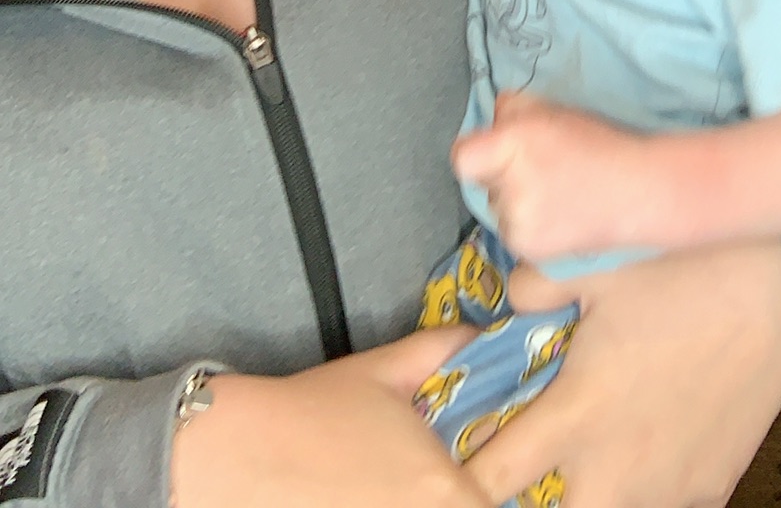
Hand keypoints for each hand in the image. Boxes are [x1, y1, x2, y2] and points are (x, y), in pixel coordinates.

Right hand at [171, 328, 490, 507]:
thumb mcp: (385, 370)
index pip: (499, 506)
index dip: (489, 491)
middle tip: (442, 478)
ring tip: (393, 485)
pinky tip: (367, 496)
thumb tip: (484, 334)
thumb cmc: (314, 410)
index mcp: (446, 490)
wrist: (238, 453)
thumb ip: (444, 349)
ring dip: (424, 502)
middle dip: (461, 496)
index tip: (478, 474)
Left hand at [453, 91, 647, 260]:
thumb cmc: (598, 144)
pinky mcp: (529, 248)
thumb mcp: (553, 110)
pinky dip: (527, 222)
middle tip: (540, 169)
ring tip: (554, 194)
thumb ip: (511, 109)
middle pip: (483, 181)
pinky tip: (557, 214)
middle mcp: (513, 186)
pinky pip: (512, 230)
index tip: (492, 152)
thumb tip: (489, 117)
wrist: (638, 192)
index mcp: (517, 144)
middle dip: (502, 174)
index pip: (463, 159)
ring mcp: (520, 223)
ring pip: (498, 208)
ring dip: (514, 201)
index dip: (474, 153)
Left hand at [468, 242, 780, 507]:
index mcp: (578, 415)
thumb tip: (503, 301)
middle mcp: (617, 469)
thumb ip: (531, 285)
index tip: (453, 454)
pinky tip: (641, 447)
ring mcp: (668, 488)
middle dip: (521, 499)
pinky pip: (659, 506)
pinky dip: (638, 489)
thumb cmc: (684, 270)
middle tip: (519, 459)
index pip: (488, 480)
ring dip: (582, 493)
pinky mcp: (709, 490)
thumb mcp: (596, 260)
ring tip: (582, 452)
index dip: (461, 471)